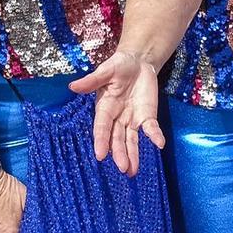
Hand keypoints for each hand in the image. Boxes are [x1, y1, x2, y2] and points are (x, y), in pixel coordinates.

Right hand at [70, 50, 165, 174]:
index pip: (102, 127)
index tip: (100, 155)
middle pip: (117, 139)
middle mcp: (117, 118)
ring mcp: (132, 119)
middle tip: (123, 168)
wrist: (138, 62)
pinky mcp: (147, 116)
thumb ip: (92, 80)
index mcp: (104, 108)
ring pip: (131, 140)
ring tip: (132, 171)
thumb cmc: (118, 66)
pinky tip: (159, 144)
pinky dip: (155, 136)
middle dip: (120, 153)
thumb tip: (72, 86)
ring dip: (133, 154)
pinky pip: (151, 129)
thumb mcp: (106, 70)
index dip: (101, 141)